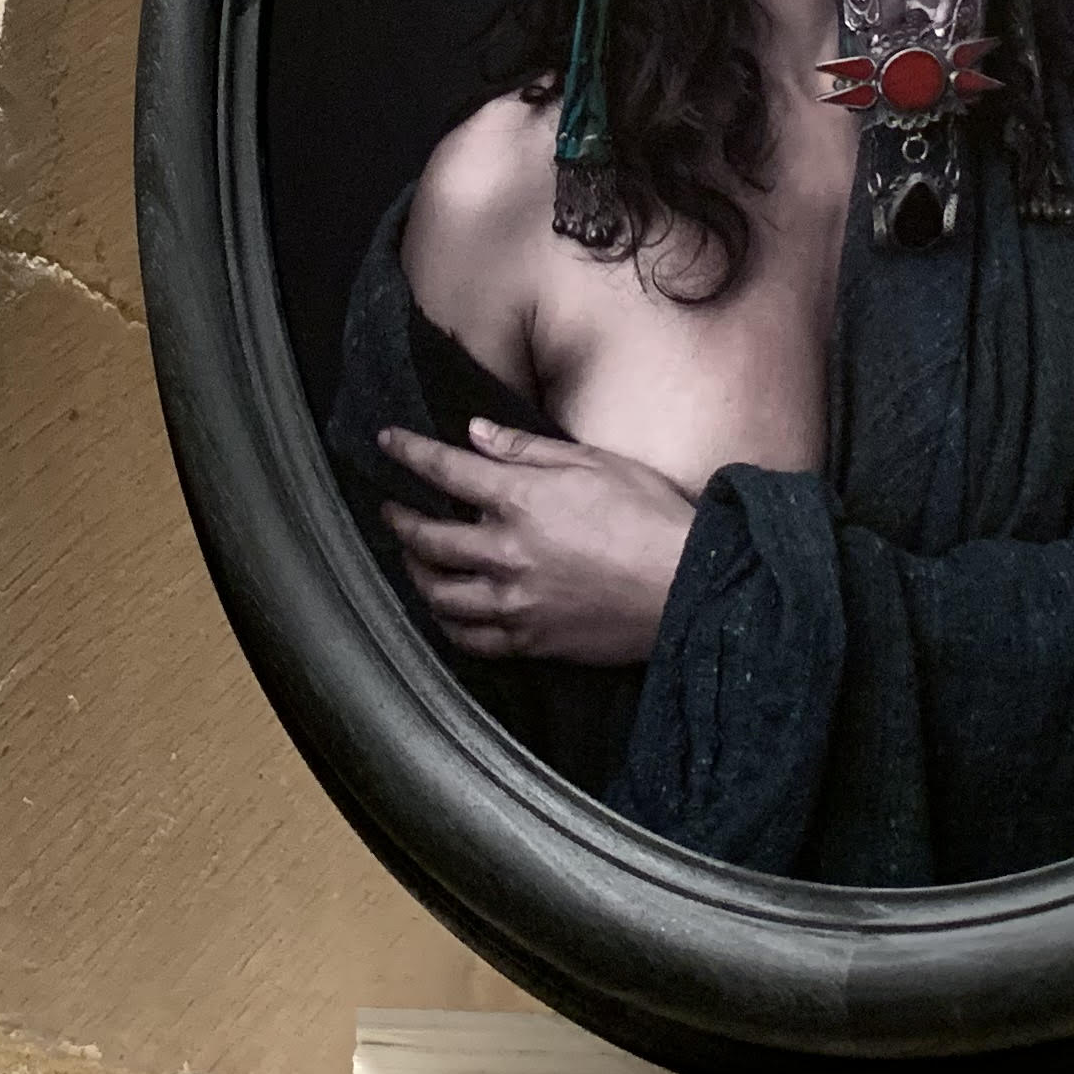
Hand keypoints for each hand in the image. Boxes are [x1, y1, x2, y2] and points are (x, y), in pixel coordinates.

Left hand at [379, 419, 698, 667]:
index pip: (445, 470)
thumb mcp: (593, 463)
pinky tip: (446, 614)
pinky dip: (448, 625)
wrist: (686, 586)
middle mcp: (506, 553)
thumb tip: (476, 433)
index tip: (387, 441)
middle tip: (389, 509)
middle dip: (399, 519)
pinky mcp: (531, 641)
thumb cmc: (649, 517)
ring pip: (439, 594)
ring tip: (411, 561)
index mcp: (520, 500)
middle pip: (427, 538)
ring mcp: (514, 602)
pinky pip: (470, 640)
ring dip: (415, 573)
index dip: (409, 452)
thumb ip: (527, 449)